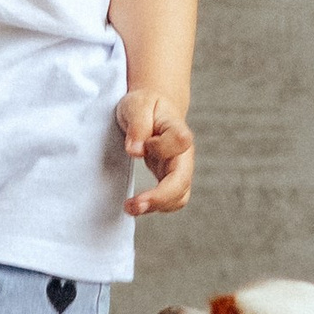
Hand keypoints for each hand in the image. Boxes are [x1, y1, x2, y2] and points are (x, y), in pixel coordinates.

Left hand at [118, 89, 194, 215]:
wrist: (154, 109)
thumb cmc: (145, 105)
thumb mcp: (136, 105)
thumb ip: (137, 125)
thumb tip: (135, 151)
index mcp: (178, 130)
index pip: (180, 141)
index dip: (159, 146)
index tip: (137, 146)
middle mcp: (183, 153)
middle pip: (183, 180)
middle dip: (160, 197)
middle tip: (133, 205)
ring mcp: (179, 169)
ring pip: (179, 197)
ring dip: (157, 206)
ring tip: (130, 208)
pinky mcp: (170, 180)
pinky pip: (171, 201)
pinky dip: (156, 207)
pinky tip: (137, 206)